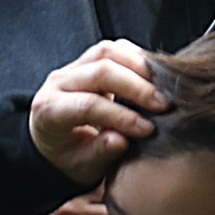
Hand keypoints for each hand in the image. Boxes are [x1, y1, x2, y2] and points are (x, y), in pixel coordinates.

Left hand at [28, 40, 164, 182]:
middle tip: (164, 104)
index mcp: (50, 110)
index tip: (148, 129)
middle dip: (136, 87)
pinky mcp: (87, 60)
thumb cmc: (70, 156)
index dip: (122, 116)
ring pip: (107, 51)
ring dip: (140, 67)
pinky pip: (113, 49)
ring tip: (163, 87)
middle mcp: (58, 82)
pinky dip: (137, 58)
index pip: (88, 105)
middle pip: (100, 71)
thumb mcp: (83, 166)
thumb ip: (101, 152)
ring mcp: (72, 67)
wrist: (56, 142)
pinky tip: (154, 76)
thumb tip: (123, 139)